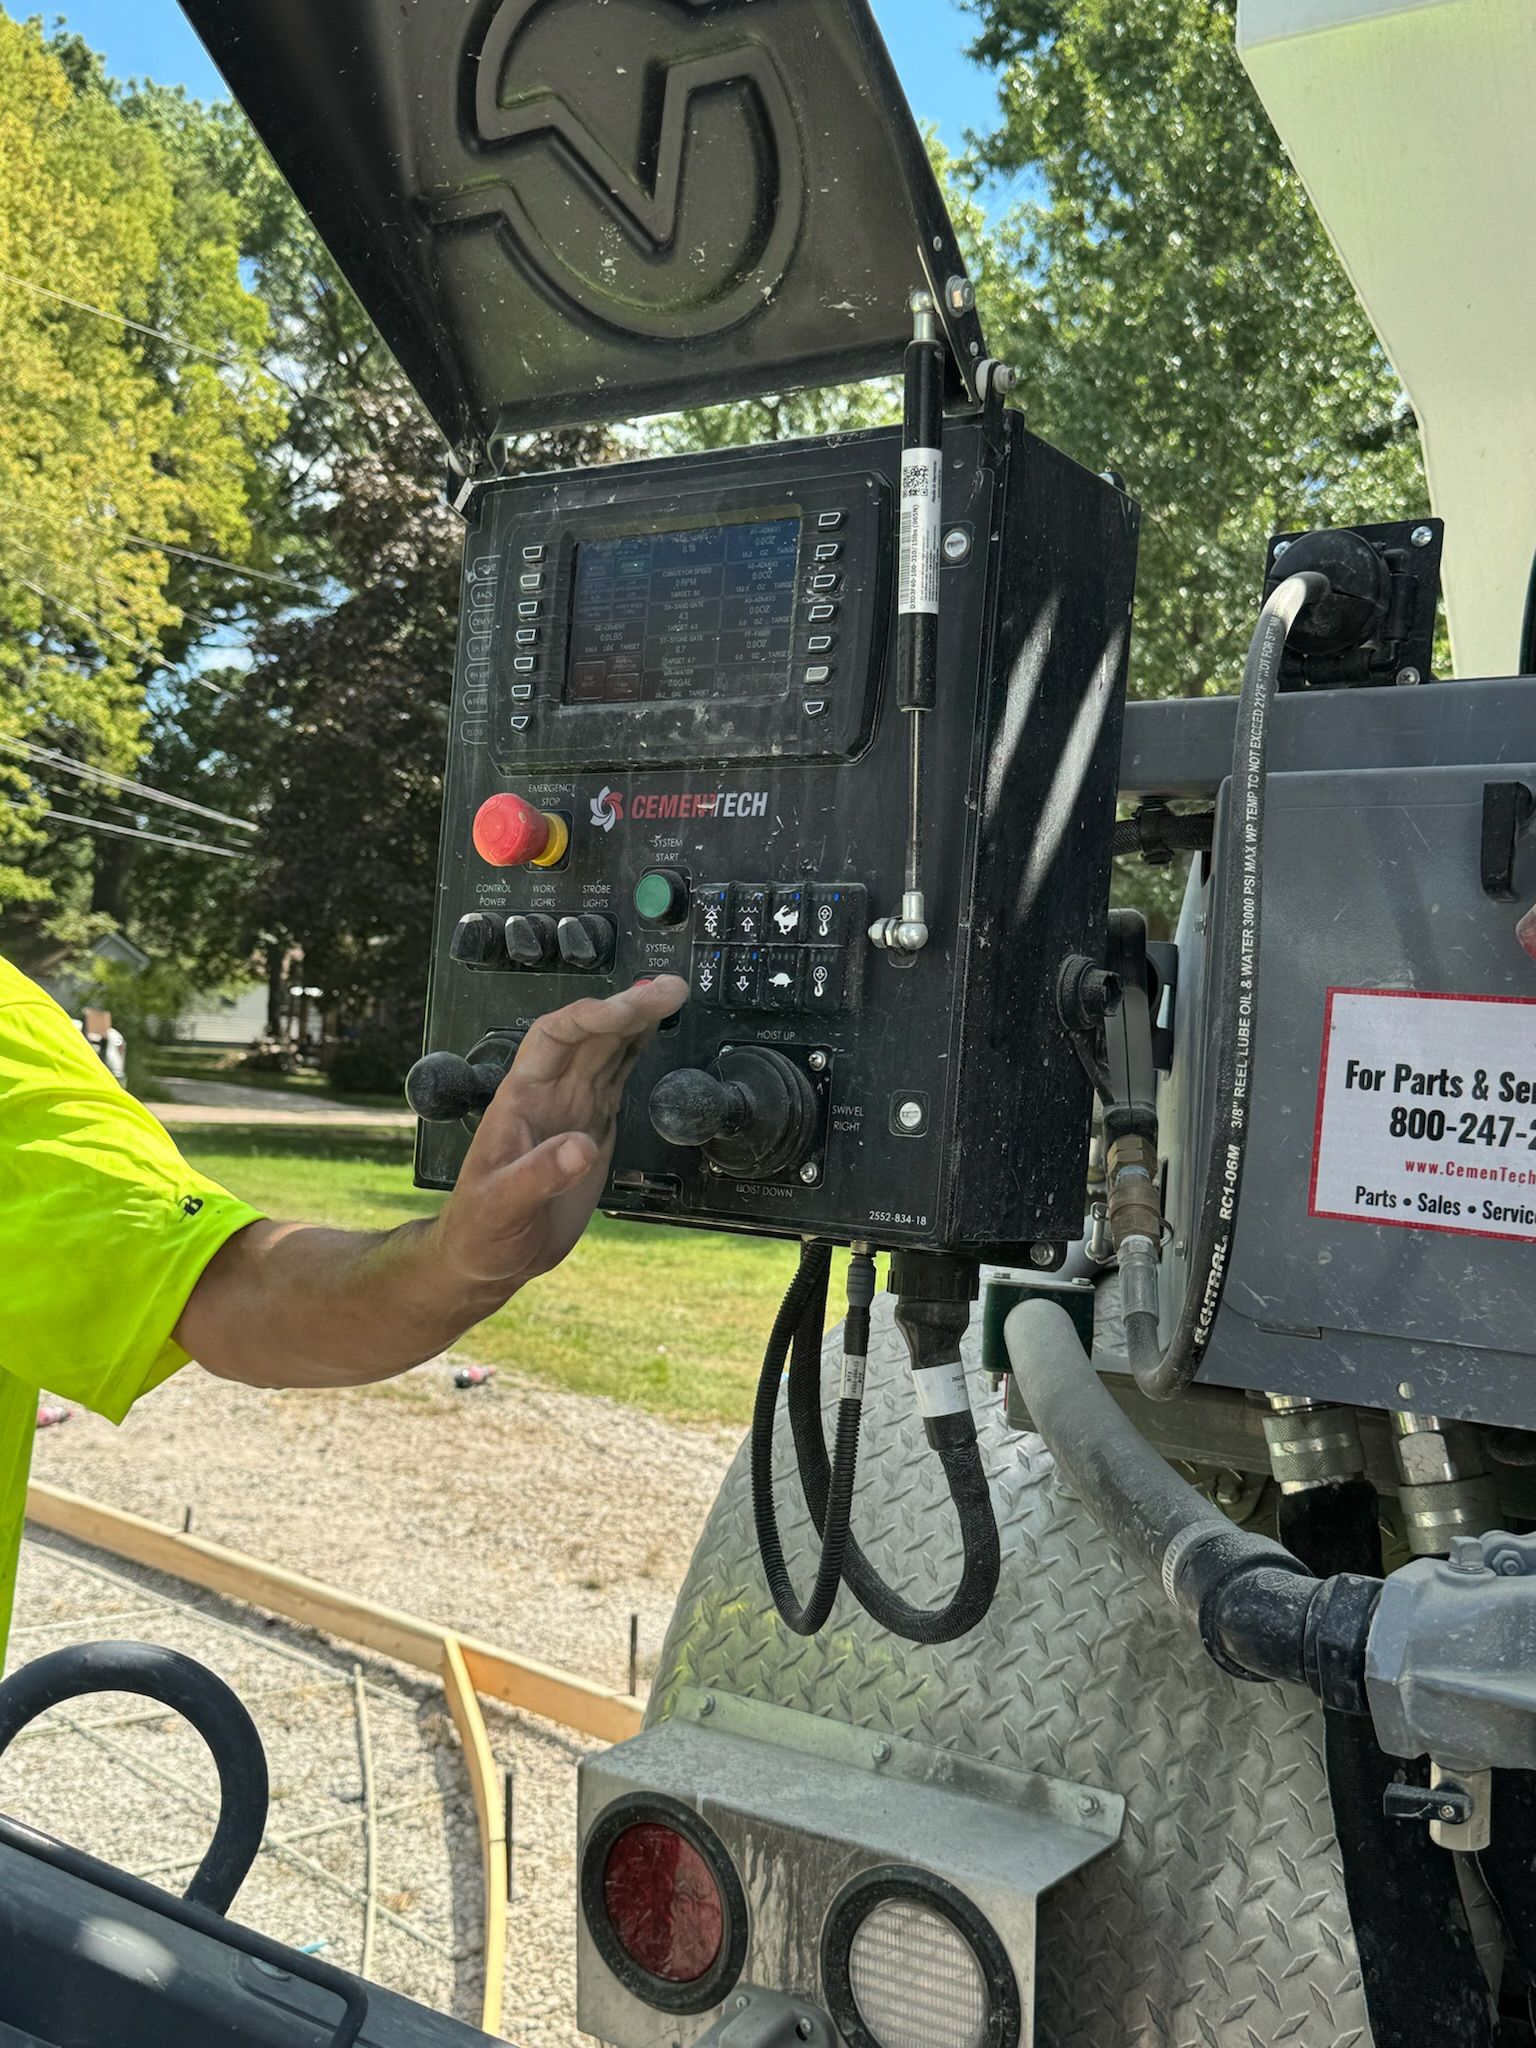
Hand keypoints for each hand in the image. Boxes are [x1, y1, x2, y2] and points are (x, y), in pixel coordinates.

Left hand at [432, 976, 686, 1305]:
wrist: (488, 1256)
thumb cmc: (481, 1230)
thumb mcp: (501, 1206)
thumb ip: (538, 1175)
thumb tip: (580, 1147)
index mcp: (519, 1098)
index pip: (554, 1036)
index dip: (593, 1017)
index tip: (631, 1009)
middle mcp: (547, 1093)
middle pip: (589, 1032)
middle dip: (628, 1006)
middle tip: (670, 989)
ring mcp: (571, 1106)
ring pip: (607, 1047)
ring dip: (637, 1019)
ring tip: (672, 995)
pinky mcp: (592, 1124)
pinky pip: (617, 1075)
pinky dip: (638, 1049)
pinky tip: (655, 1032)